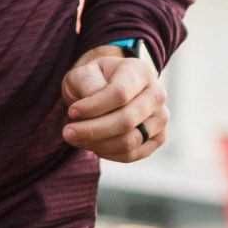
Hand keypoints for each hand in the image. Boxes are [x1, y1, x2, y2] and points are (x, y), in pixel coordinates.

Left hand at [61, 44, 166, 162]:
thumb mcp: (84, 73)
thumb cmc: (93, 80)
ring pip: (129, 141)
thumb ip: (87, 84)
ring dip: (96, 144)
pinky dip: (107, 153)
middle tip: (67, 132)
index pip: (120, 94)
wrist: (108, 88)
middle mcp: (157, 94)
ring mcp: (161, 117)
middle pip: (126, 121)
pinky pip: (131, 155)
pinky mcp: (157, 138)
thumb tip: (90, 108)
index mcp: (141, 72)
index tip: (71, 112)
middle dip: (91, 130)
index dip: (93, 107)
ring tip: (76, 138)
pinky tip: (92, 144)